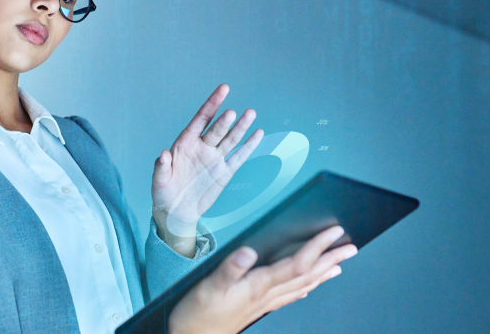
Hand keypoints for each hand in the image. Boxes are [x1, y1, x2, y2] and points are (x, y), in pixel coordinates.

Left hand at [152, 84, 263, 242]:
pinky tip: (258, 133)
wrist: (176, 212)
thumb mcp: (159, 181)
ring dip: (240, 127)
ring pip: (230, 139)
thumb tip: (163, 154)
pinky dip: (249, 146)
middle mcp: (202, 147)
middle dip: (224, 121)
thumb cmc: (164, 193)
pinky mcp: (224, 172)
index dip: (212, 104)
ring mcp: (214, 158)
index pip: (201, 119)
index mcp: (185, 143)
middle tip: (232, 113)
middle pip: (216, 129)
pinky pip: (238, 157)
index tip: (223, 89)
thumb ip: (161, 167)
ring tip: (251, 113)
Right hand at [167, 225, 357, 333]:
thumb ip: (229, 269)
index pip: (297, 263)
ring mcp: (262, 303)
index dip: (317, 246)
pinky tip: (307, 288)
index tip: (334, 233)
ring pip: (301, 286)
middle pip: (306, 275)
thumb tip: (248, 251)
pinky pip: (288, 296)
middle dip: (330, 259)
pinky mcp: (255, 308)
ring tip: (339, 265)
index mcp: (258, 285)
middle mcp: (266, 295)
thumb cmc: (198, 316)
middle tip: (350, 248)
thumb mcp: (209, 287)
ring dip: (322, 274)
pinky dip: (302, 289)